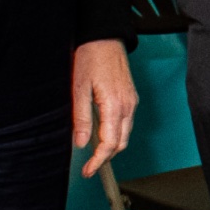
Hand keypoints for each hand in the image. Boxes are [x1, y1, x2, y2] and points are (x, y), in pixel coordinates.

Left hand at [71, 39, 139, 177]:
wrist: (105, 38)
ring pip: (124, 134)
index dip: (99, 161)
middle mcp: (127, 106)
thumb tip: (81, 142)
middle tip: (89, 167)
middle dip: (106, 158)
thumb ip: (82, 118)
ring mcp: (131, 102)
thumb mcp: (79, 88)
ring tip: (94, 154)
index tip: (88, 171)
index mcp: (115, 105)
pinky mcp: (130, 98)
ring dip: (111, 147)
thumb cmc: (91, 58)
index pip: (110, 143)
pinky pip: (126, 123)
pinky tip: (102, 135)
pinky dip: (115, 135)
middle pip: (121, 143)